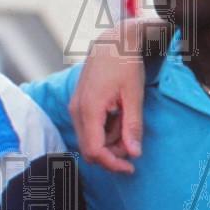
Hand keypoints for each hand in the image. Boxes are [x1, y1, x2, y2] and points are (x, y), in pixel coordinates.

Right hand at [69, 20, 160, 174]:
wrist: (113, 41)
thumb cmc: (125, 64)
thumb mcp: (134, 96)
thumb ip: (132, 126)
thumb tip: (134, 154)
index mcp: (89, 109)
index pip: (94, 150)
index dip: (112, 164)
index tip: (130, 168)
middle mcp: (77, 110)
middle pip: (90, 149)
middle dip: (112, 154)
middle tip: (133, 145)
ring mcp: (76, 107)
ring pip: (90, 139)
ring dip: (110, 140)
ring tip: (128, 120)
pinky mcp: (79, 105)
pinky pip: (90, 128)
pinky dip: (106, 130)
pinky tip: (119, 115)